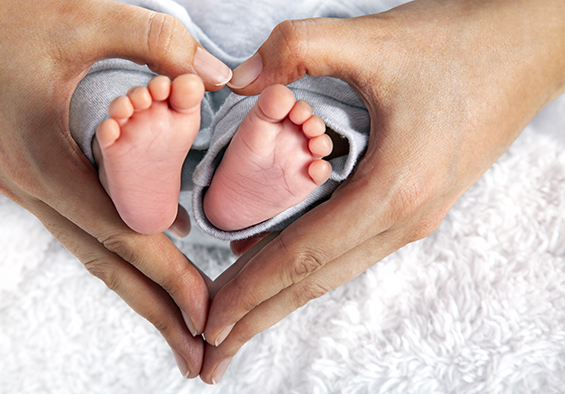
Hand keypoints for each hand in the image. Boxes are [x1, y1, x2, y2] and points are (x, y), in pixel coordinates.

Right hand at [0, 0, 232, 377]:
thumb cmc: (9, 10)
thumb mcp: (86, 18)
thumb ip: (156, 43)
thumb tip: (216, 76)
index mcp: (42, 158)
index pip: (120, 234)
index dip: (168, 276)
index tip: (208, 314)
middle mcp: (28, 185)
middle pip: (103, 264)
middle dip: (155, 313)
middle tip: (198, 359)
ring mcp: (22, 185)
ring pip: (89, 252)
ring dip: (136, 290)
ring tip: (178, 328)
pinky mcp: (27, 175)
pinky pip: (79, 226)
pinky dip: (118, 251)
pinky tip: (149, 259)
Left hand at [199, 0, 564, 382]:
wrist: (531, 47)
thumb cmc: (462, 43)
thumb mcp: (373, 39)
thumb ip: (298, 48)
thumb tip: (240, 77)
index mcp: (392, 189)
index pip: (304, 255)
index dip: (251, 290)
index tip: (210, 321)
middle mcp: (403, 218)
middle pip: (315, 281)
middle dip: (258, 318)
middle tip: (211, 354)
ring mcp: (412, 217)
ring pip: (332, 271)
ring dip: (280, 300)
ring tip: (236, 325)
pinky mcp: (414, 204)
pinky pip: (349, 248)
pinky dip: (307, 267)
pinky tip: (277, 268)